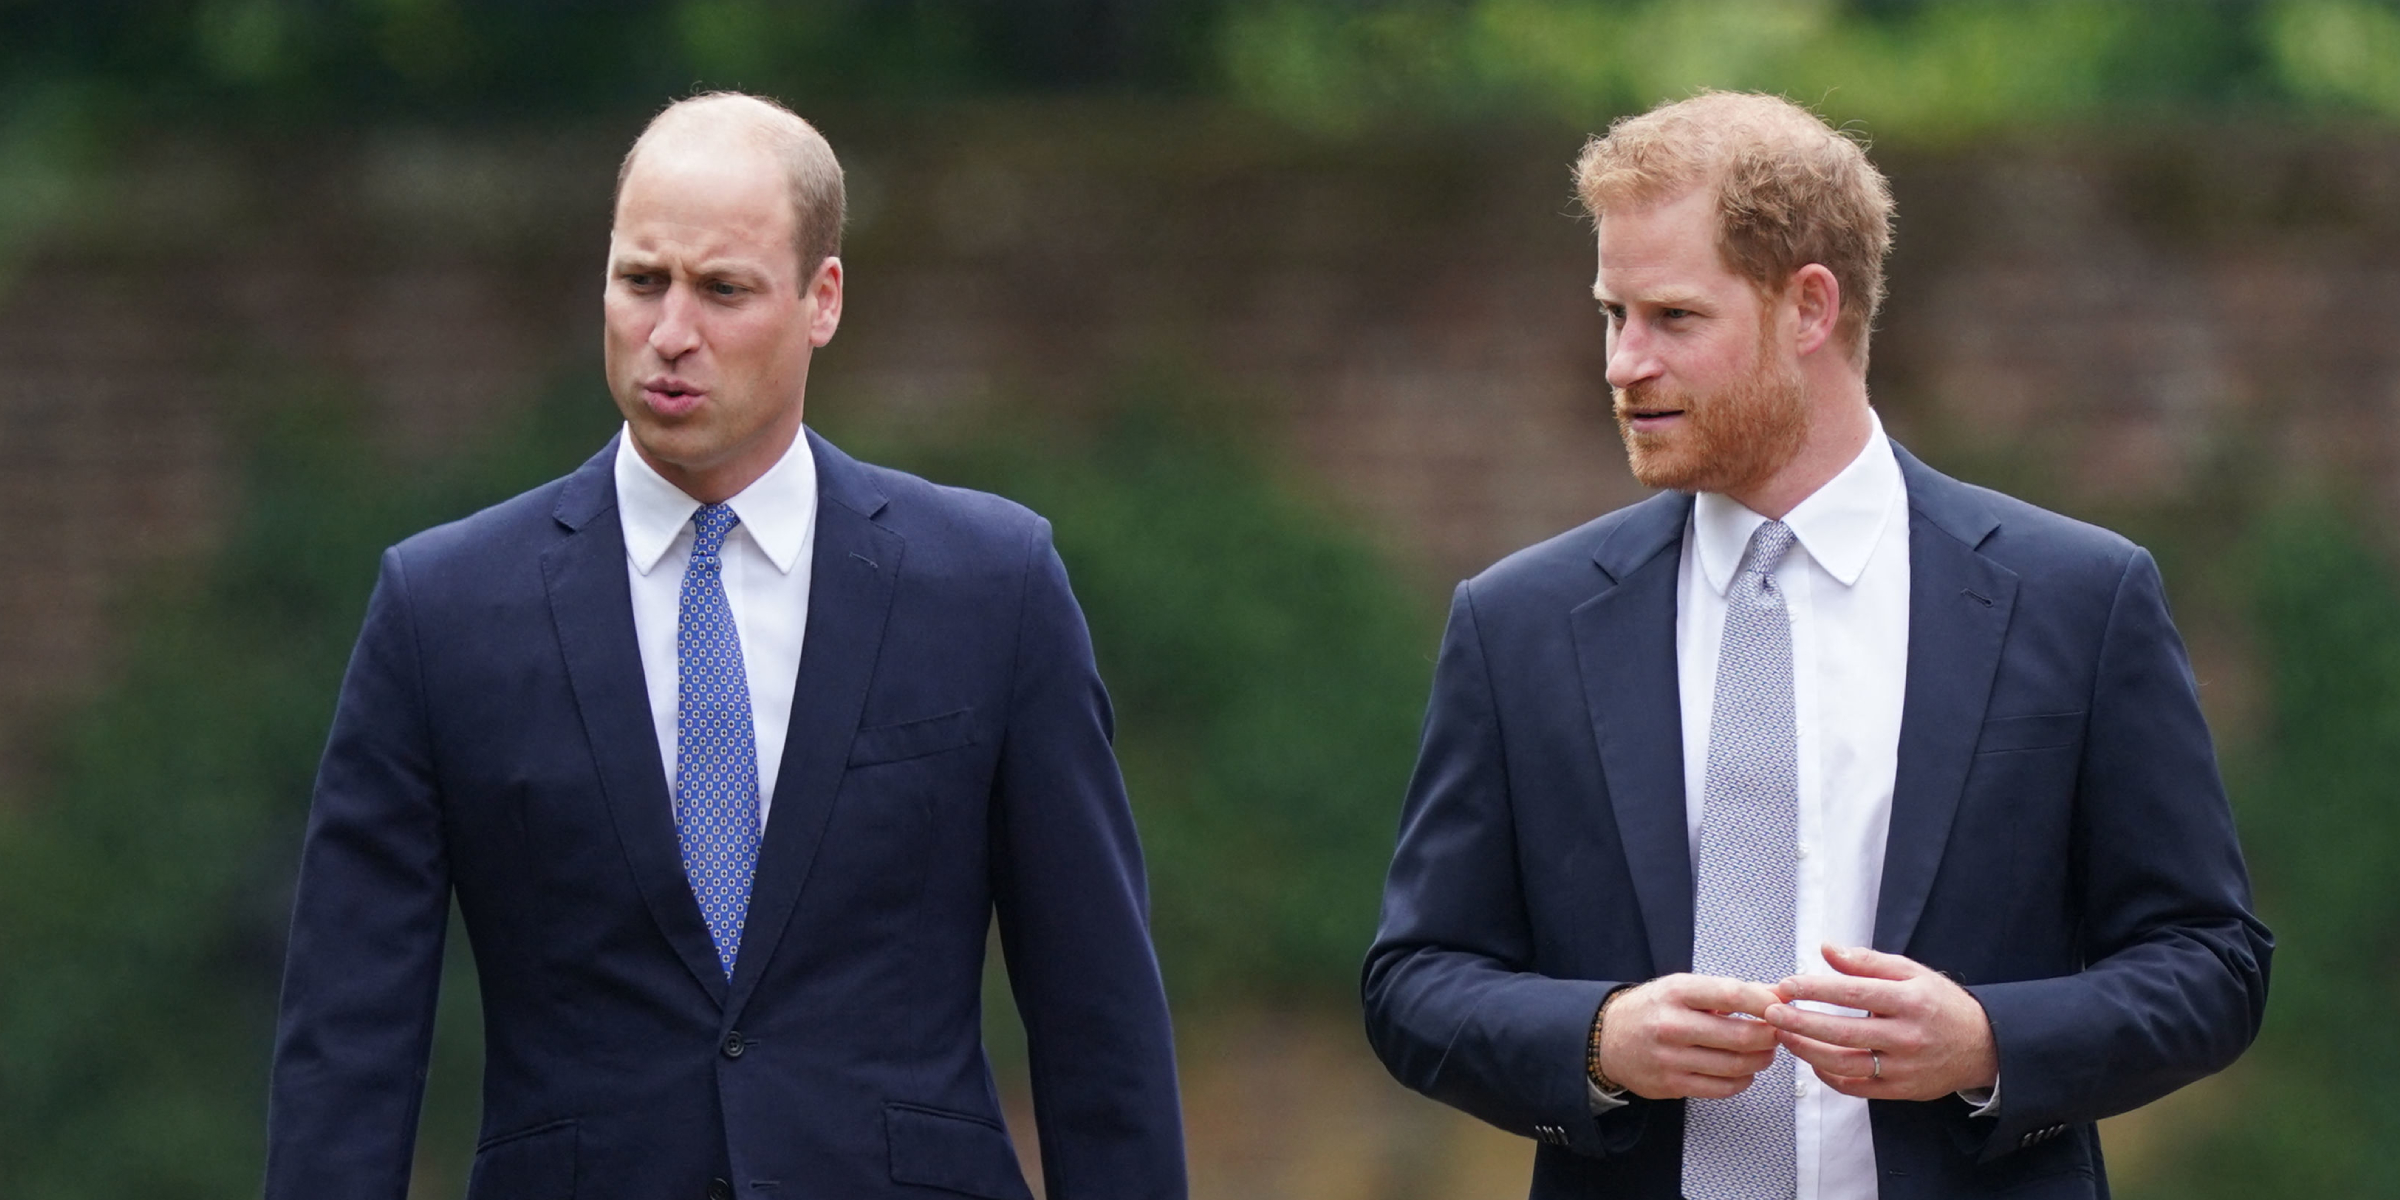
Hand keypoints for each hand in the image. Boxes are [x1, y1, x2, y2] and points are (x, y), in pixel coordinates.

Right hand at [1596, 973, 1782, 1099]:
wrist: (1608, 1039)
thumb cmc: (1653, 1010)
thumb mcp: (1684, 988)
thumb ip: (1731, 992)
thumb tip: (1778, 994)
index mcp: (1676, 993)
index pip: (1731, 995)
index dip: (1764, 1003)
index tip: (1780, 1007)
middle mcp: (1671, 1025)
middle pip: (1739, 1035)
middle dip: (1769, 1036)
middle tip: (1779, 1034)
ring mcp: (1670, 1058)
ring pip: (1735, 1065)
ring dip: (1761, 1060)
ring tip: (1766, 1053)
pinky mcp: (1671, 1085)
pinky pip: (1721, 1088)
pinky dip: (1743, 1080)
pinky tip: (1745, 1071)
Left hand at [1764, 944, 1998, 1100]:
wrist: (1982, 1046)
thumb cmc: (1939, 1004)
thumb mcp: (1911, 973)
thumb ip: (1866, 962)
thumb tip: (1825, 949)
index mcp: (1910, 1001)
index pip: (1854, 994)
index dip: (1816, 989)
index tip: (1786, 985)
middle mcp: (1907, 1036)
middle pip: (1844, 1033)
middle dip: (1801, 1023)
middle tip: (1771, 1013)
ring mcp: (1904, 1067)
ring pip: (1845, 1064)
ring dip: (1807, 1051)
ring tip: (1783, 1035)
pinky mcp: (1901, 1091)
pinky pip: (1856, 1086)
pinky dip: (1828, 1075)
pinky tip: (1810, 1059)